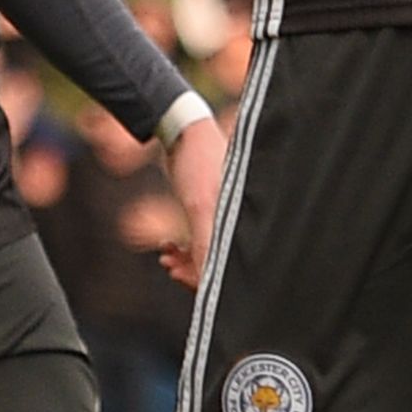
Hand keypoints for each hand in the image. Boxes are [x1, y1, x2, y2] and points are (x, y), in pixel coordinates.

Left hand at [161, 107, 229, 286]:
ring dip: (187, 260)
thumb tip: (207, 280)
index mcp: (245, 220)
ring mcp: (225, 216)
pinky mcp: (211, 212)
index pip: (233, 264)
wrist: (183, 131)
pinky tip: (167, 247)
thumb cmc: (197, 163)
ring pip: (209, 252)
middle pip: (222, 261)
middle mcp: (238, 220)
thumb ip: (206, 243)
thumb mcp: (200, 205)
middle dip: (194, 270)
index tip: (181, 276)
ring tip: (166, 258)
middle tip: (171, 268)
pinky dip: (185, 248)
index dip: (207, 277)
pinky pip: (202, 240)